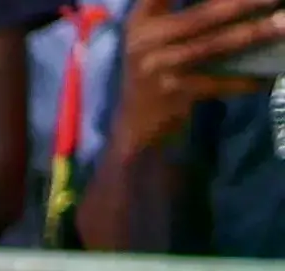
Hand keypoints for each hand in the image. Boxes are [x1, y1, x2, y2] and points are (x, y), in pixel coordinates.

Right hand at [111, 0, 282, 157]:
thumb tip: (233, 5)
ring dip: (252, 34)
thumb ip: (179, 12)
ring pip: (214, 46)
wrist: (137, 124)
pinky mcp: (172, 94)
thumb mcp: (155, 37)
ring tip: (281, 25)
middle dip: (241, 4)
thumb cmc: (154, 71)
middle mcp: (145, 41)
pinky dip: (243, 80)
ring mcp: (158, 68)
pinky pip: (217, 83)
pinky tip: (265, 77)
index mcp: (141, 20)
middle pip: (201, 16)